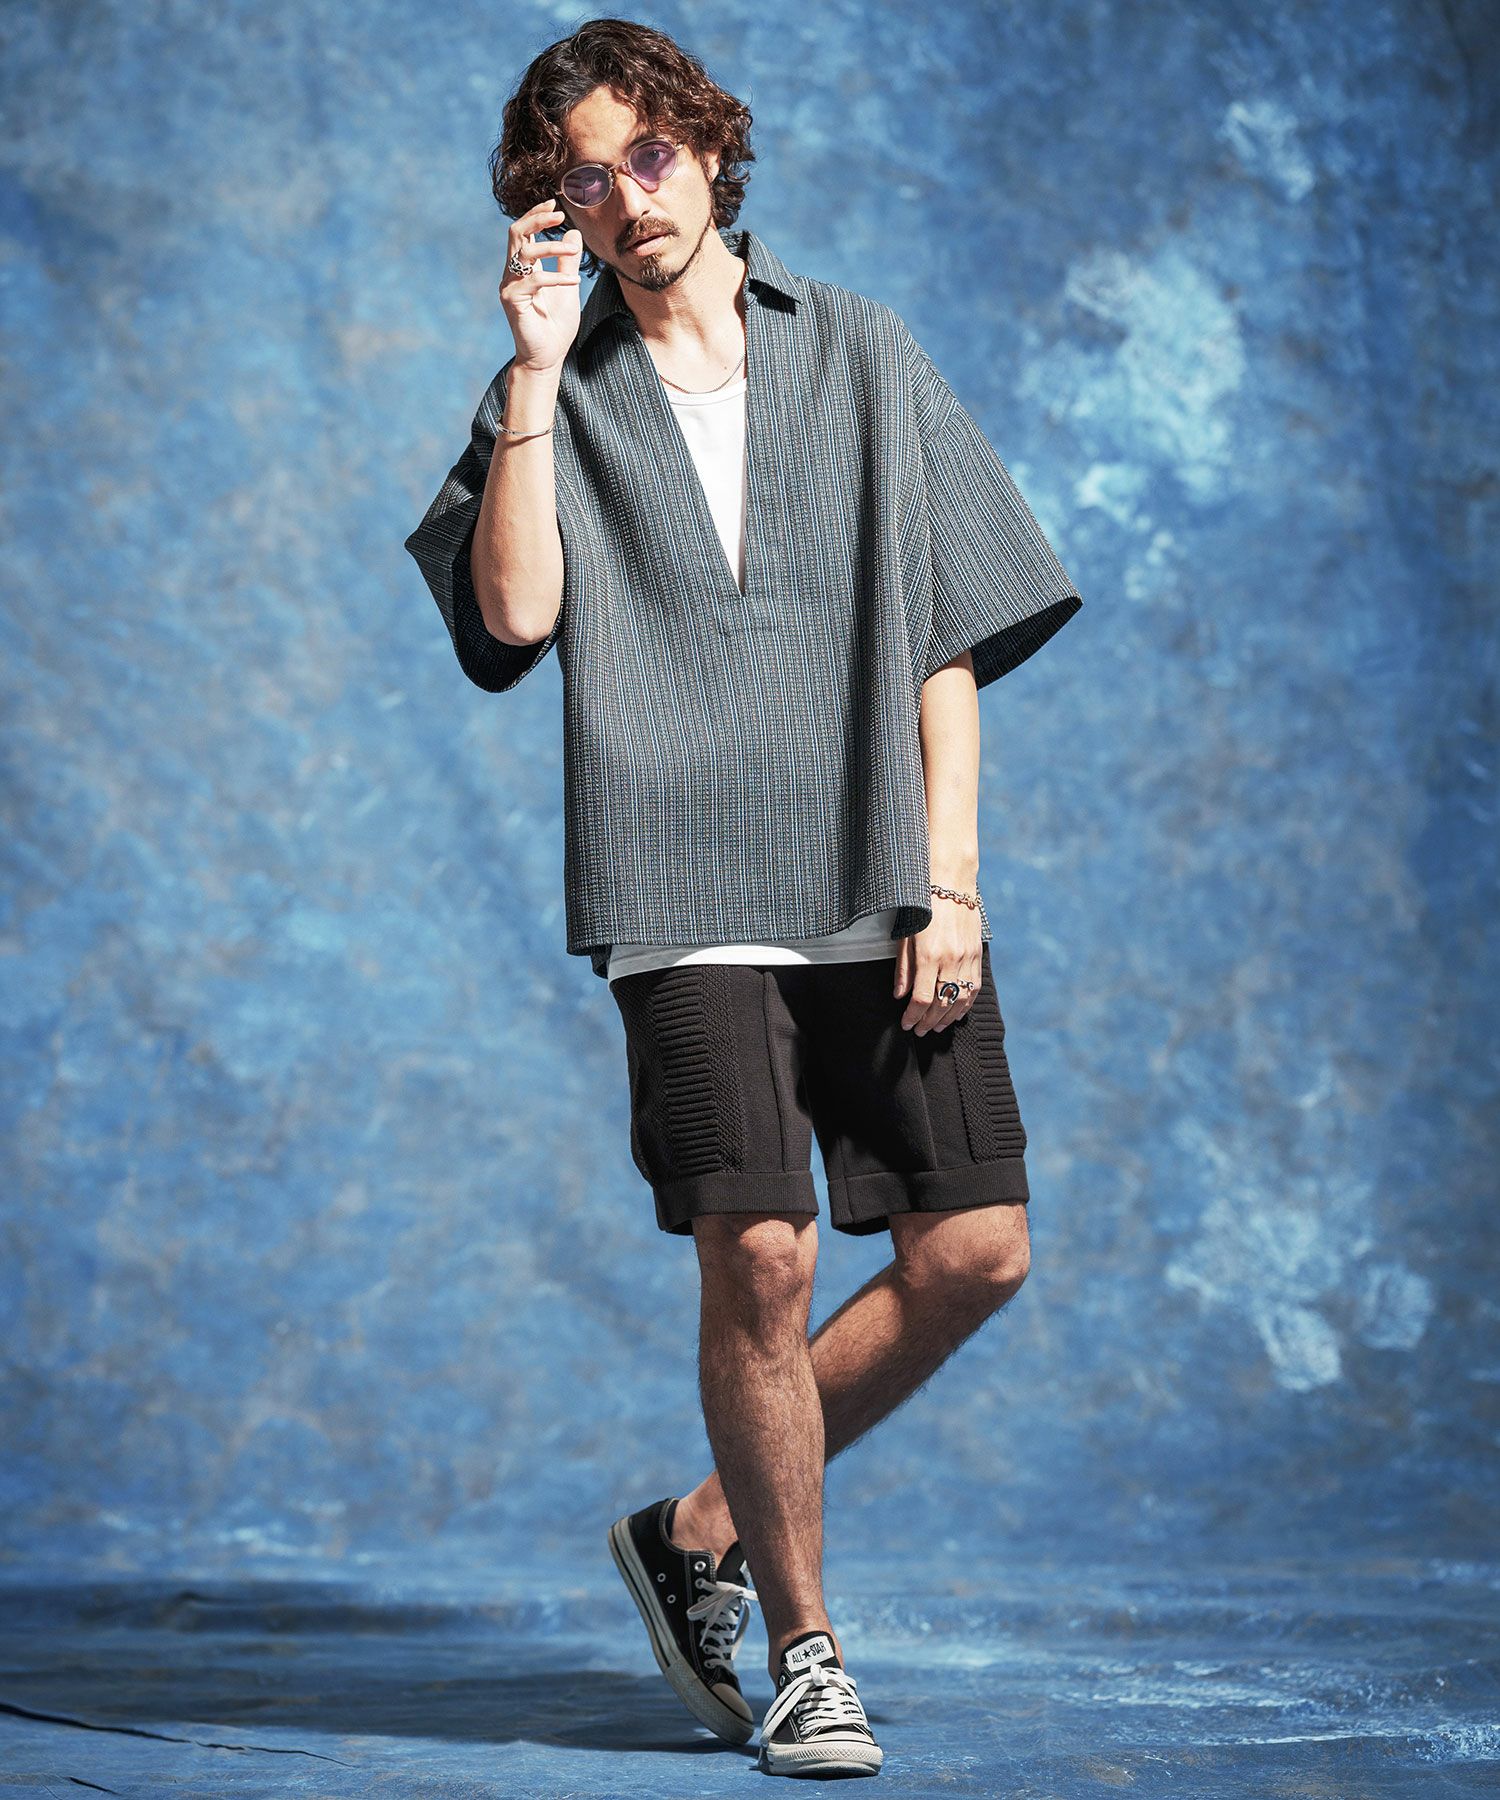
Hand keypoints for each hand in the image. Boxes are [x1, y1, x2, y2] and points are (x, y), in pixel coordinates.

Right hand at [500, 199, 581, 371]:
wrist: (547, 358)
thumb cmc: (555, 327)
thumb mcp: (568, 287)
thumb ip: (568, 262)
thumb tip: (573, 234)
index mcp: (523, 268)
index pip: (524, 232)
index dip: (536, 215)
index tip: (555, 203)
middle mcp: (512, 274)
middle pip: (516, 233)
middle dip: (537, 219)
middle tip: (560, 213)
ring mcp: (510, 286)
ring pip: (524, 252)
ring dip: (551, 247)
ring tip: (573, 250)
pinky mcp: (512, 300)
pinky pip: (534, 280)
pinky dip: (556, 277)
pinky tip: (575, 281)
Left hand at [892, 908, 981, 1035]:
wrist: (952, 883)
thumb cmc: (922, 907)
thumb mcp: (905, 936)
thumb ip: (903, 968)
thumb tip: (899, 996)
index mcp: (929, 956)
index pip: (921, 999)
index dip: (913, 1017)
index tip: (906, 1024)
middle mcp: (950, 960)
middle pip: (942, 1004)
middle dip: (928, 1022)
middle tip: (919, 1031)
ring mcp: (967, 958)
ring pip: (960, 999)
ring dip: (948, 1018)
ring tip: (936, 1027)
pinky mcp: (977, 954)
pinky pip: (974, 987)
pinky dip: (965, 1004)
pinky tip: (956, 1013)